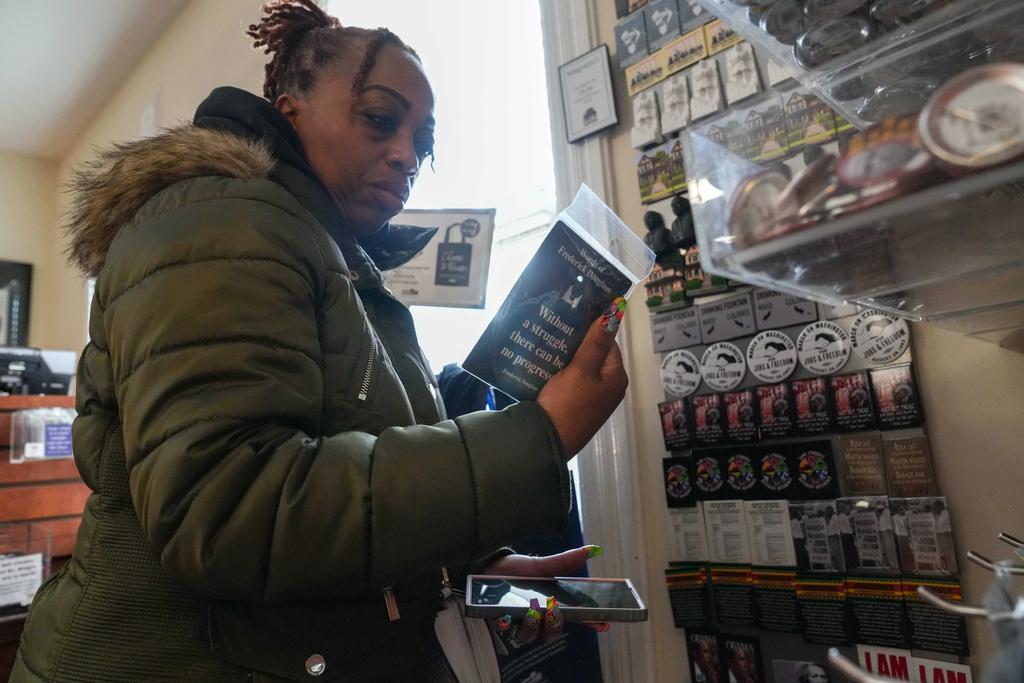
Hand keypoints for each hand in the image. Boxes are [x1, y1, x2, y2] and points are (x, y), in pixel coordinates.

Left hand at [486, 546, 607, 645]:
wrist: (487, 566)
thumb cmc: (516, 570)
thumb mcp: (541, 565)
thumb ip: (564, 562)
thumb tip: (592, 550)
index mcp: (550, 606)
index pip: (573, 618)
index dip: (589, 623)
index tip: (602, 623)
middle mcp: (536, 618)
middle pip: (551, 632)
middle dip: (554, 626)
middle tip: (554, 613)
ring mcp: (516, 621)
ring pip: (528, 635)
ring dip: (531, 626)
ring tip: (530, 613)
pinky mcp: (497, 620)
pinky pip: (503, 629)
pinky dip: (505, 624)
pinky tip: (504, 616)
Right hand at [537, 298, 627, 458]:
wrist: (547, 441)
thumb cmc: (567, 404)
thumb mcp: (580, 369)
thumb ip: (596, 342)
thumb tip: (615, 313)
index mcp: (616, 377)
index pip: (609, 343)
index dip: (592, 330)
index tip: (572, 320)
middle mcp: (610, 388)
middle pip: (596, 355)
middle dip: (578, 343)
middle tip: (557, 329)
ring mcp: (595, 398)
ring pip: (584, 367)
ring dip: (569, 357)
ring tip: (549, 343)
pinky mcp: (580, 405)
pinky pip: (575, 381)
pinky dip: (563, 371)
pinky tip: (548, 364)